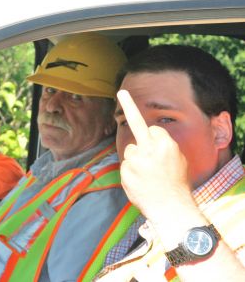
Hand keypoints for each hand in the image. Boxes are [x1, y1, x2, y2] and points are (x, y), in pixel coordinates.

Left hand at [117, 90, 192, 222]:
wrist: (170, 208)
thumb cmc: (175, 183)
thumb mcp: (178, 159)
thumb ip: (164, 146)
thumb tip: (149, 136)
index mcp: (166, 144)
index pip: (151, 128)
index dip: (153, 136)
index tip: (125, 95)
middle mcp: (150, 148)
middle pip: (137, 131)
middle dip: (131, 110)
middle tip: (122, 92)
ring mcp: (136, 160)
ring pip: (130, 151)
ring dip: (135, 160)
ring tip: (147, 176)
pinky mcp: (125, 171)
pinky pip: (125, 166)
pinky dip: (131, 172)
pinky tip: (141, 183)